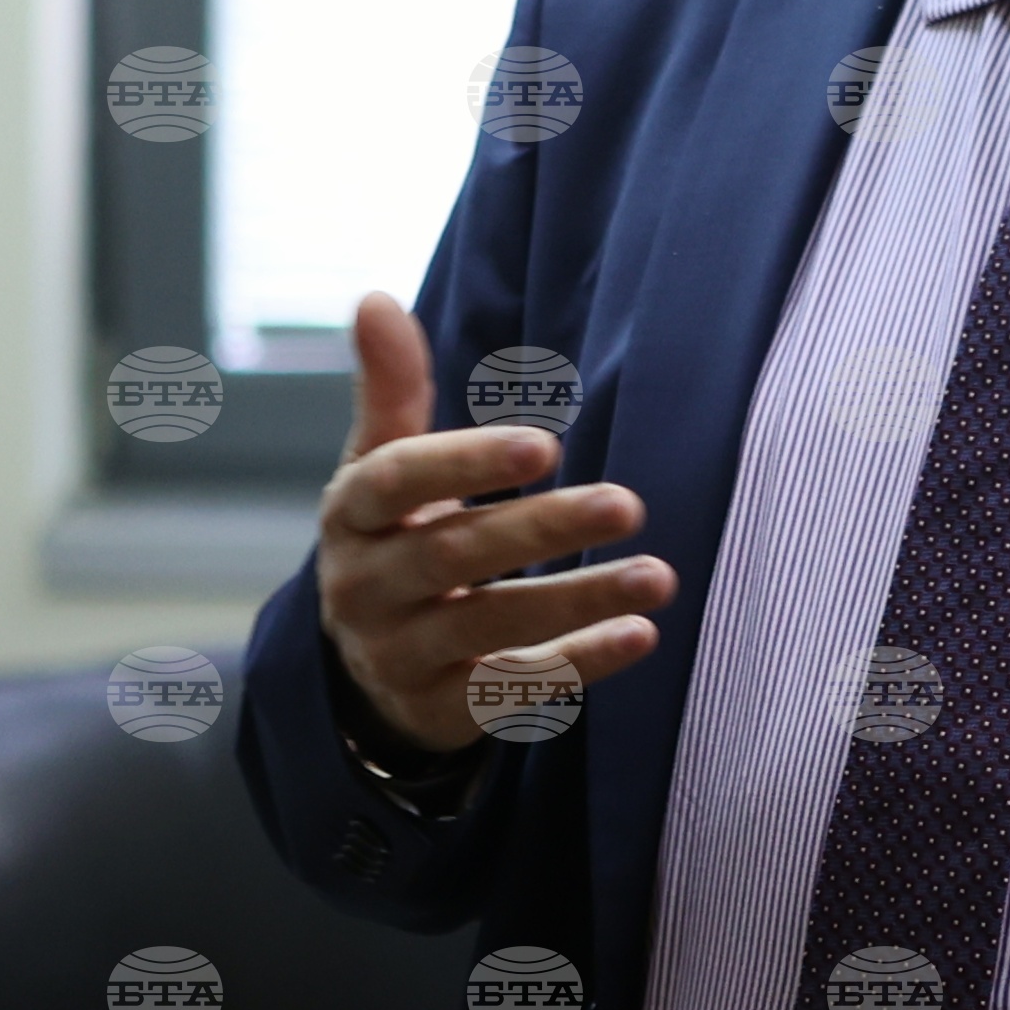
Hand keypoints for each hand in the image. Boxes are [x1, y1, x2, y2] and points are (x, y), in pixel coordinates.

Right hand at [317, 292, 675, 754]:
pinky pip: (510, 692)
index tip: (544, 444)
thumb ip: (390, 389)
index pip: (399, 482)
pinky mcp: (441, 713)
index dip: (468, 463)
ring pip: (490, 629)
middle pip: (453, 556)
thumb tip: (374, 297)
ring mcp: (400, 656)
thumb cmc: (392, 535)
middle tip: (628, 504)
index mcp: (352, 514)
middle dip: (543, 530)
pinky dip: (576, 664)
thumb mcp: (380, 466)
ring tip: (658, 576)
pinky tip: (638, 635)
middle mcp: (365, 589)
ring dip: (578, 600)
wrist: (364, 664)